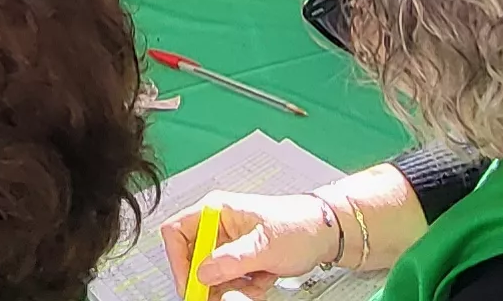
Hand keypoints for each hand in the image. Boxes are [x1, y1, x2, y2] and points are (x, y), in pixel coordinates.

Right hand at [159, 192, 339, 297]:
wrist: (326, 233)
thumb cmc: (299, 225)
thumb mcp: (264, 245)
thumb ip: (231, 259)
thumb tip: (202, 272)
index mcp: (216, 210)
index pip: (176, 233)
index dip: (178, 261)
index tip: (191, 284)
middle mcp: (218, 225)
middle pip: (193, 258)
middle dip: (209, 281)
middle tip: (221, 295)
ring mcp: (229, 243)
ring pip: (211, 274)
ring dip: (229, 287)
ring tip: (253, 285)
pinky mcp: (240, 258)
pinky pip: (228, 280)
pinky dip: (243, 288)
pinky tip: (261, 281)